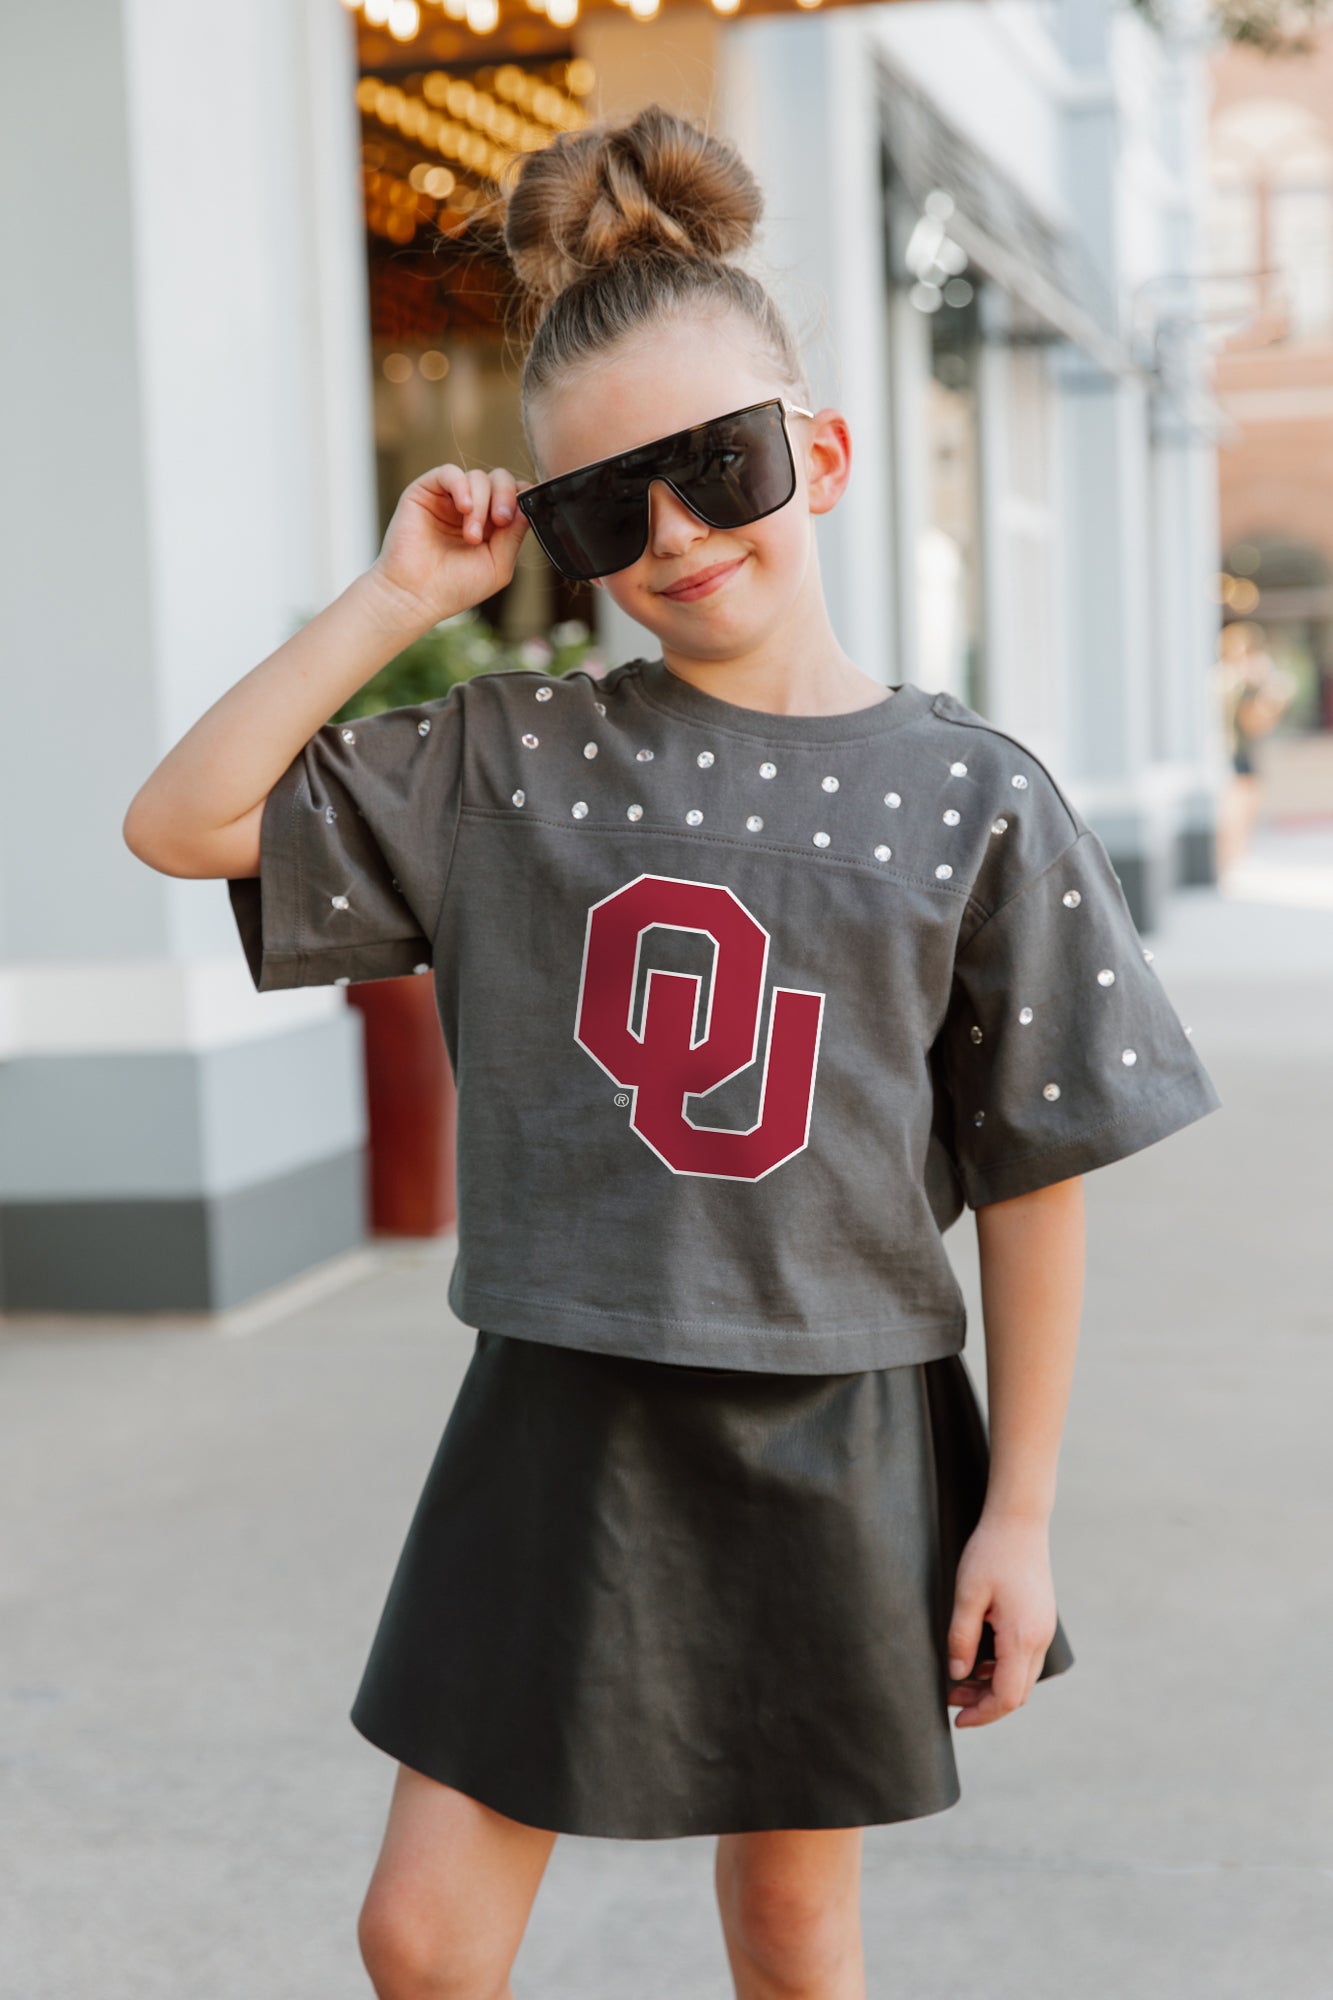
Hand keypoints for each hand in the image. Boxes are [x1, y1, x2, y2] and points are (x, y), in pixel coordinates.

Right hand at [370, 462, 534, 626]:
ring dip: (482, 504)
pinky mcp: (425, 491)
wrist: (415, 596)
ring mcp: (448, 498)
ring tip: (471, 536)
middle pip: (500, 479)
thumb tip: (527, 504)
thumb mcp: (498, 565)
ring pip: (478, 477)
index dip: (520, 499)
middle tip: (500, 521)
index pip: (514, 494)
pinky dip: (462, 486)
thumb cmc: (454, 587)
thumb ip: (515, 535)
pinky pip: (450, 472)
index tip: (513, 521)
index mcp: (491, 525)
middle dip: (505, 497)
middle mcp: (471, 508)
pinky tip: (464, 508)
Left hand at [945, 1510, 1057, 1727]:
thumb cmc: (990, 1552)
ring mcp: (1044, 1630)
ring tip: (960, 1681)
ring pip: (1022, 1678)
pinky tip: (980, 1661)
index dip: (983, 1714)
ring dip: (993, 1686)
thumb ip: (961, 1638)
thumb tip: (957, 1674)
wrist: (1019, 1521)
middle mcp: (1040, 1639)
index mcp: (1023, 1636)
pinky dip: (1003, 1669)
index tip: (957, 1719)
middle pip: (1017, 1693)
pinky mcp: (1041, 1620)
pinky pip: (1025, 1659)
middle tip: (951, 1699)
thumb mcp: (966, 1595)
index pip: (1007, 1697)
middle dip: (985, 1704)